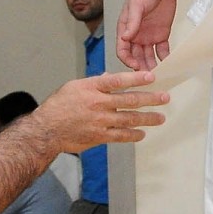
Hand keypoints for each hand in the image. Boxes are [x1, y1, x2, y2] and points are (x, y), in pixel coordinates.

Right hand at [34, 70, 167, 153]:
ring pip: (129, 119)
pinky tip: (142, 133)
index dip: (136, 78)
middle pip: (130, 100)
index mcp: (92, 87)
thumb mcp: (74, 86)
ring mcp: (100, 121)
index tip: (151, 77)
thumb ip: (94, 83)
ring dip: (147, 118)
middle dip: (150, 99)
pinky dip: (133, 135)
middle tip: (165, 98)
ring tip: (160, 118)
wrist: (47, 130)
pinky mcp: (100, 136)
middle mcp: (98, 103)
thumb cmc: (58, 106)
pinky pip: (121, 136)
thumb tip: (109, 78)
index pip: (118, 80)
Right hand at [117, 0, 177, 70]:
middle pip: (136, 56)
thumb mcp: (136, 5)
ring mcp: (148, 36)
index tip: (135, 66)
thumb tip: (125, 37)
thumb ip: (132, 22)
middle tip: (148, 76)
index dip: (127, 59)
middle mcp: (136, 35)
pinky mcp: (161, 35)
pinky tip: (168, 64)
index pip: (123, 49)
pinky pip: (162, 50)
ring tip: (159, 74)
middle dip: (140, 67)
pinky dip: (164, 58)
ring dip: (152, 65)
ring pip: (148, 56)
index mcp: (125, 28)